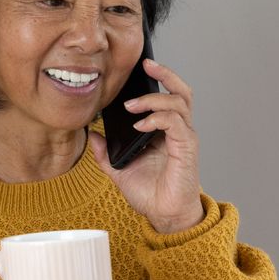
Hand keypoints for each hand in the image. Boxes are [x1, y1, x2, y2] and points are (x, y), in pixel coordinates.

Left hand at [89, 59, 203, 234]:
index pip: (167, 96)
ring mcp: (184, 138)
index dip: (157, 79)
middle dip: (165, 73)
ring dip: (154, 98)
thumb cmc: (151, 195)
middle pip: (181, 91)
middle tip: (147, 63)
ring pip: (179, 101)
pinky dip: (157, 118)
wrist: (165, 216)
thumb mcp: (119, 171)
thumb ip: (106, 153)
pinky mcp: (186, 149)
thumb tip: (92, 135)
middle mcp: (178, 131)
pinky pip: (175, 123)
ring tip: (132, 106)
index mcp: (165, 132)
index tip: (139, 67)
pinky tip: (140, 125)